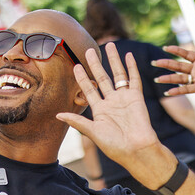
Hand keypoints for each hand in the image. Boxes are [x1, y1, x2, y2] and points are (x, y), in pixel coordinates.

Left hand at [57, 44, 161, 169]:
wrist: (136, 150)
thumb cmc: (115, 146)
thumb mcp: (93, 133)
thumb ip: (78, 121)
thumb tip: (57, 115)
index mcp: (100, 110)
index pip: (89, 89)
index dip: (82, 78)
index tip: (75, 66)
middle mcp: (112, 102)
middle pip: (102, 78)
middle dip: (95, 64)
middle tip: (88, 49)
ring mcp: (124, 98)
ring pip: (118, 74)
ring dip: (114, 60)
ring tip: (110, 45)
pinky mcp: (136, 97)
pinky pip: (134, 79)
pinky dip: (132, 67)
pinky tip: (128, 55)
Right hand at [153, 32, 194, 105]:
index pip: (186, 54)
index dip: (176, 51)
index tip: (166, 48)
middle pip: (178, 66)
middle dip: (166, 63)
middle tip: (154, 62)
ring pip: (180, 78)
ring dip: (168, 78)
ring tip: (157, 79)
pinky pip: (187, 89)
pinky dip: (177, 91)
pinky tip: (168, 92)